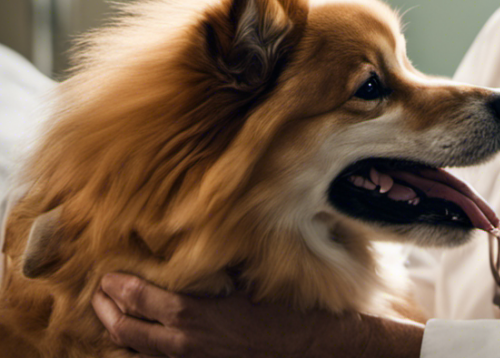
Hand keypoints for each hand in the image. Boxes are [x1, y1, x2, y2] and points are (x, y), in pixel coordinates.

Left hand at [92, 273, 423, 357]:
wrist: (311, 347)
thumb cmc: (284, 310)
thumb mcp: (251, 279)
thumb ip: (219, 267)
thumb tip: (199, 242)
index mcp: (196, 317)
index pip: (141, 301)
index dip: (118, 288)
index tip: (107, 275)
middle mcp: (186, 344)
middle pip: (127, 332)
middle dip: (107, 312)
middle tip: (99, 295)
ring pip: (138, 353)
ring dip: (120, 334)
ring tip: (111, 317)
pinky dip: (142, 351)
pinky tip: (142, 340)